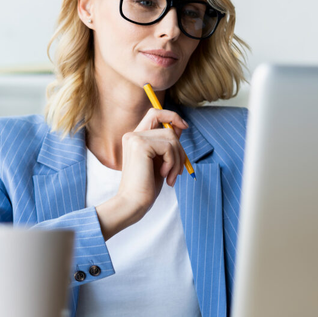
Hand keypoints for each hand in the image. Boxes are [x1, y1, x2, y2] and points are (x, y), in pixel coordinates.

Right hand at [96, 108, 188, 239]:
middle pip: (168, 128)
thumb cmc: (146, 187)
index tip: (184, 126)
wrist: (133, 203)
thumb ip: (167, 144)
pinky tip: (165, 176)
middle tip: (178, 170)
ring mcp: (135, 138)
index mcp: (135, 138)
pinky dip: (173, 163)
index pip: (155, 113)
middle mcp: (132, 135)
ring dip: (178, 159)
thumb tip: (180, 126)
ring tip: (171, 176)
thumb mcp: (161, 161)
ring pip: (171, 138)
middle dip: (180, 149)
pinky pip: (169, 147)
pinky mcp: (141, 145)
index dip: (172, 116)